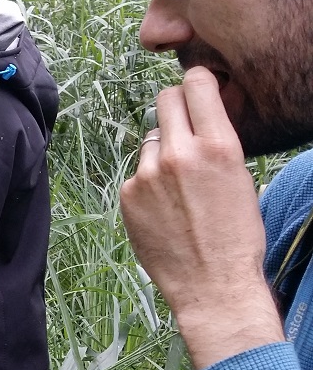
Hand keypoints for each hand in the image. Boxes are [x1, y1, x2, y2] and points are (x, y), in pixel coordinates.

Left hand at [121, 68, 284, 369]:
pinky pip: (137, 173)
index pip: (196, 84)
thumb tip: (203, 112)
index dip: (197, 83)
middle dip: (175, 106)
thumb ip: (216, 142)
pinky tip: (166, 210)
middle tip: (184, 125)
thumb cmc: (236, 235)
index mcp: (218, 147)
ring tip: (180, 189)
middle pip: (165, 99)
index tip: (198, 90)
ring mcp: (148, 174)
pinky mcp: (128, 194)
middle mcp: (179, 154)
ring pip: (151, 141)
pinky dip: (148, 184)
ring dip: (162, 153)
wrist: (213, 286)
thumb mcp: (240, 178)